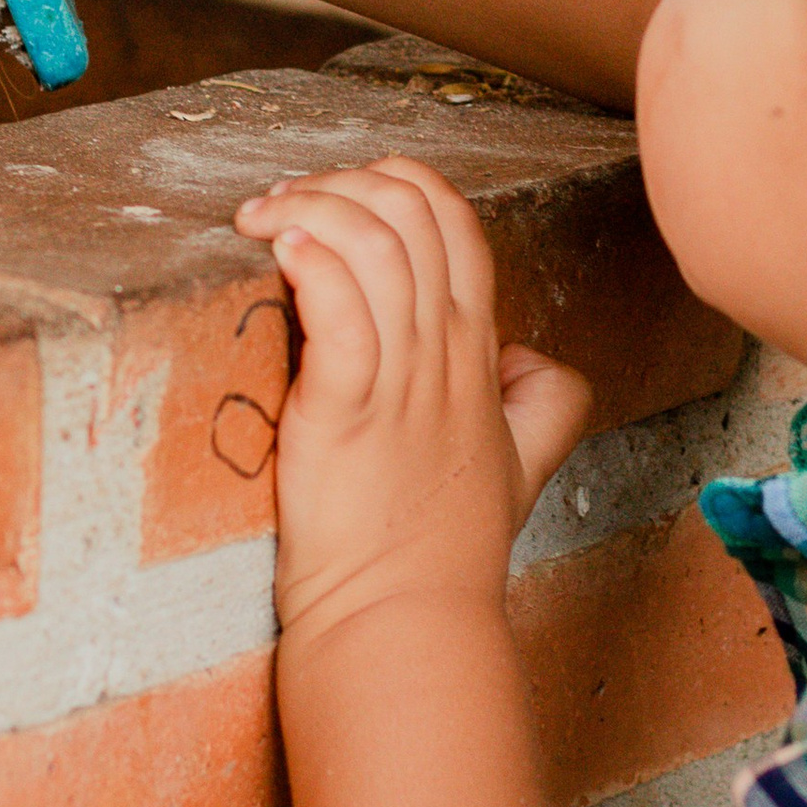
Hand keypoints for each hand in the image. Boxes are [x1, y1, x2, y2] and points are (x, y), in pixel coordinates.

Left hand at [236, 157, 590, 648]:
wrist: (406, 623)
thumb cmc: (445, 553)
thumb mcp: (522, 467)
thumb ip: (544, 405)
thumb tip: (530, 360)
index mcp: (478, 354)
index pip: (455, 222)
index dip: (398, 183)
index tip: (335, 198)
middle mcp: (445, 355)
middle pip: (411, 214)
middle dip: (339, 182)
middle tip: (279, 205)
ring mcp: (399, 384)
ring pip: (375, 247)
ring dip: (312, 209)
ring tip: (261, 218)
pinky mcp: (344, 416)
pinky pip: (340, 313)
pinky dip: (311, 263)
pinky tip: (278, 246)